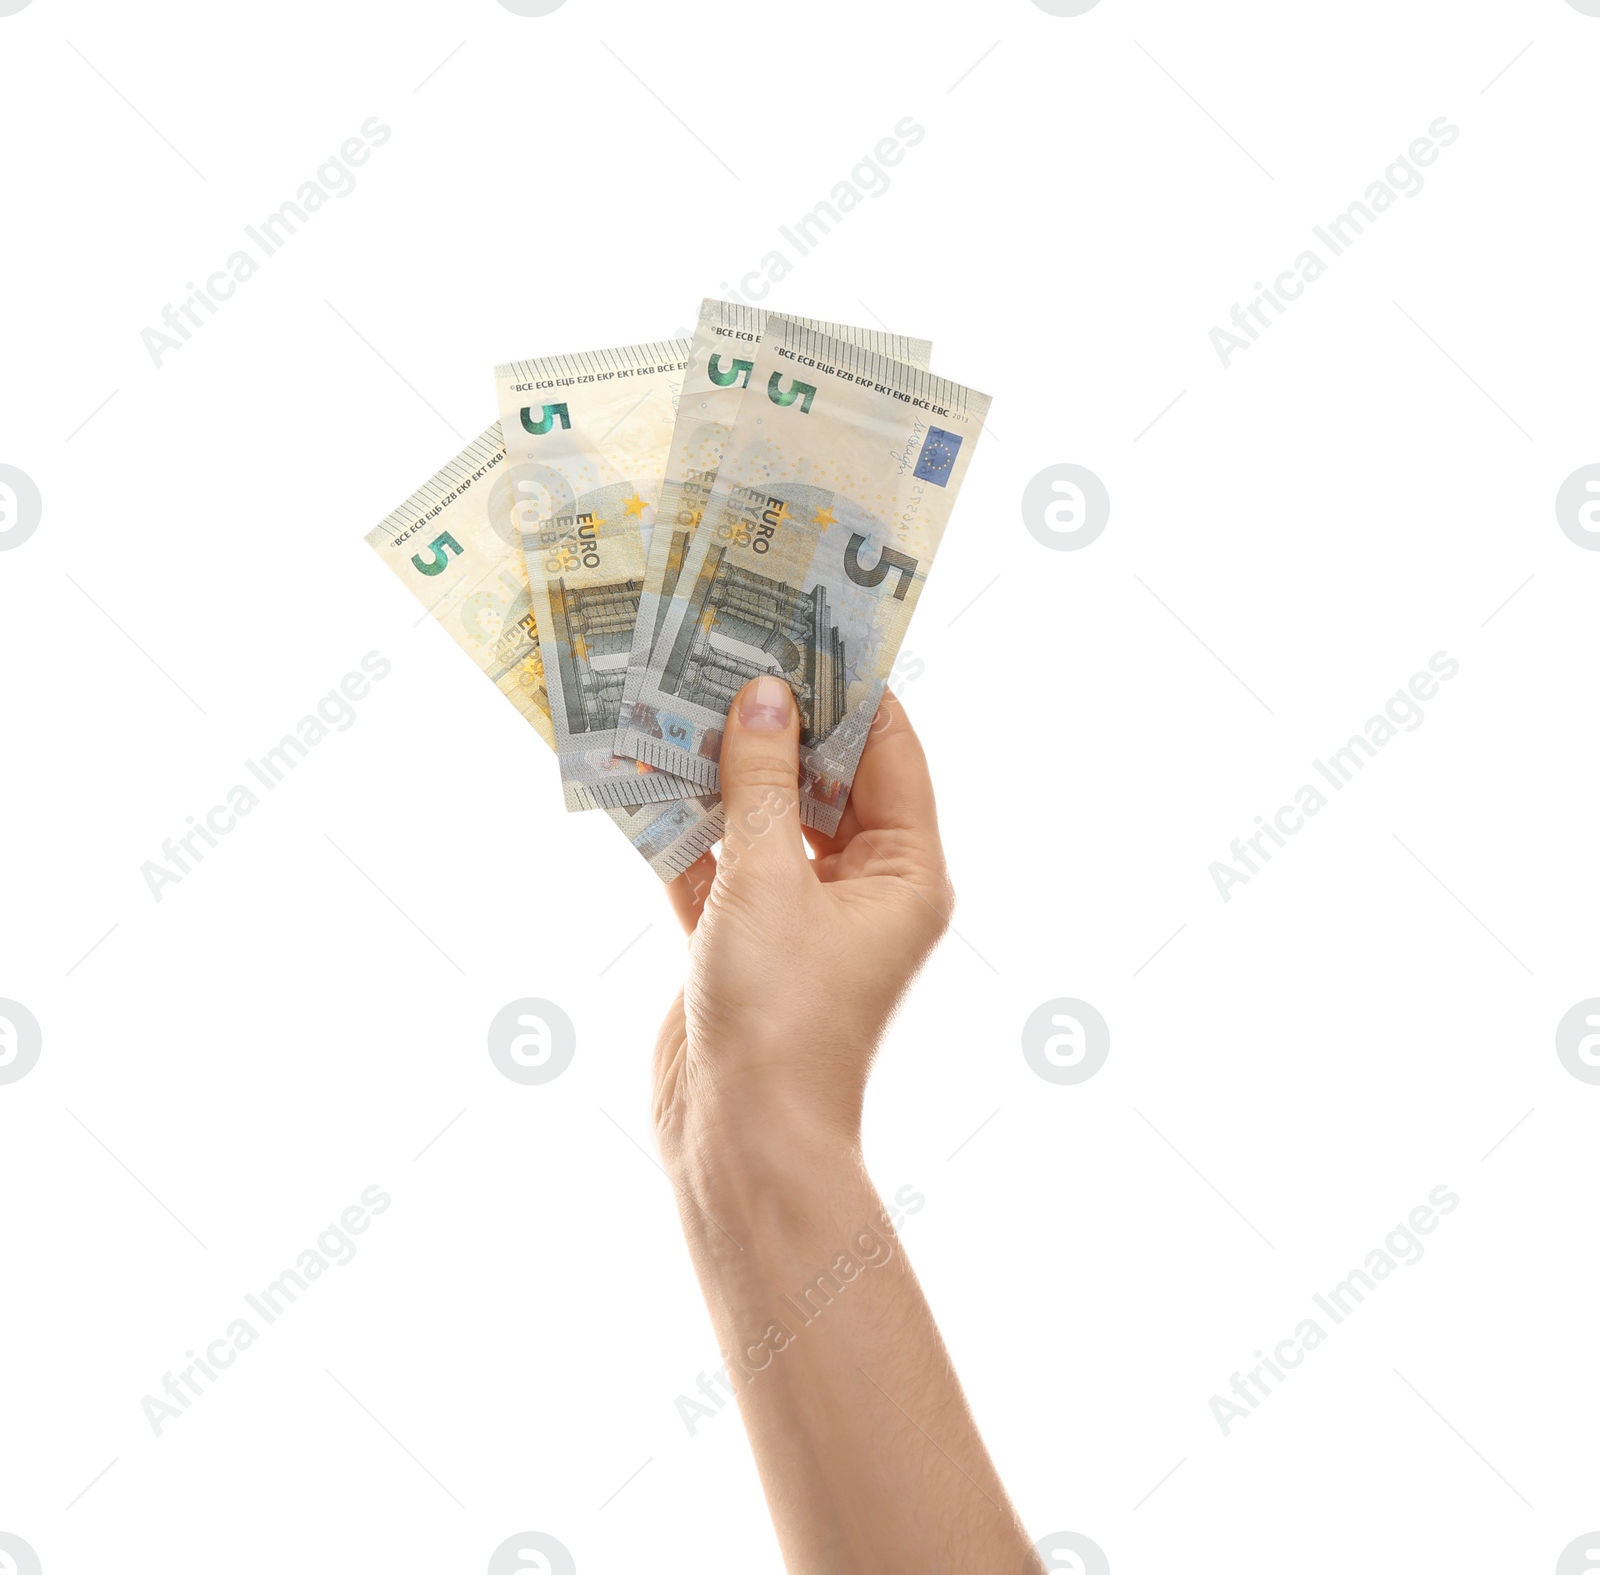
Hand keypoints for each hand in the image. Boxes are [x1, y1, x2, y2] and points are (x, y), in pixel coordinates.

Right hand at [652, 675, 953, 1172]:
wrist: (739, 1144)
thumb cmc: (779, 1017)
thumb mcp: (768, 884)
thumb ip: (759, 787)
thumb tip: (763, 697)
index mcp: (904, 872)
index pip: (887, 752)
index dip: (850, 686)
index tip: (805, 622)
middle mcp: (860, 887)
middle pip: (820, 778)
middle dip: (773, 719)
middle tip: (724, 643)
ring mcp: (797, 913)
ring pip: (761, 816)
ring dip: (719, 767)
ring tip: (672, 688)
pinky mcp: (741, 938)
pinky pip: (716, 860)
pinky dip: (683, 823)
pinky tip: (639, 767)